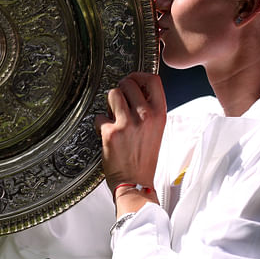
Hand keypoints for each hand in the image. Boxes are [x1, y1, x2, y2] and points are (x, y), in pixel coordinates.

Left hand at [93, 72, 166, 212]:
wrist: (136, 182)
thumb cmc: (144, 157)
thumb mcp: (156, 130)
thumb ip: (149, 109)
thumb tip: (135, 90)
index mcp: (160, 114)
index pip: (152, 80)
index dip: (139, 76)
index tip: (133, 81)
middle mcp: (145, 116)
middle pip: (128, 83)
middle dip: (121, 90)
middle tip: (119, 103)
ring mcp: (128, 123)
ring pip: (112, 94)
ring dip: (109, 104)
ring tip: (112, 117)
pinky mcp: (111, 132)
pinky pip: (99, 116)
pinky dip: (100, 124)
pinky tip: (106, 134)